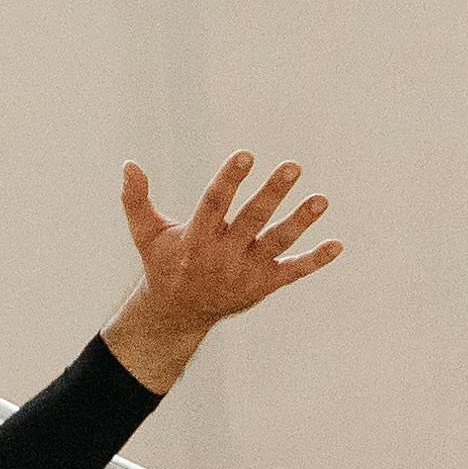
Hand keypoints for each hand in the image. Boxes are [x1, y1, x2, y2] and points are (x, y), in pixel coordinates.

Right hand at [107, 150, 342, 389]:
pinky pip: (293, 271)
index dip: (230, 180)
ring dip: (301, 222)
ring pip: (277, 243)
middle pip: (251, 220)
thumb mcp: (146, 233)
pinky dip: (315, 260)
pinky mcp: (264, 285)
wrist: (179, 312)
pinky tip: (338, 245)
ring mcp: (246, 272)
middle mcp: (223, 256)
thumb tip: (129, 164)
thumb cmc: (165, 263)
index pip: (214, 204)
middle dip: (273, 194)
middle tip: (293, 167)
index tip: (247, 155)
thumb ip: (136, 199)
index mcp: (196, 239)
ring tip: (322, 199)